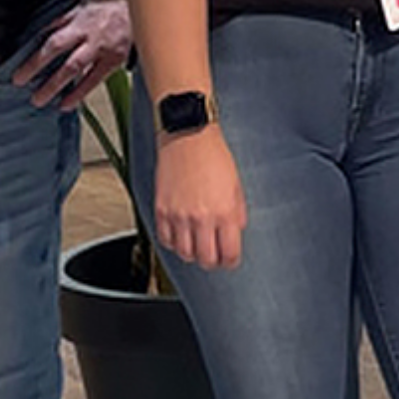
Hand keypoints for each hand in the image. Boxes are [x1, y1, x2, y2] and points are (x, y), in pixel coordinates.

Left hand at [14, 0, 130, 109]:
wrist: (137, 7)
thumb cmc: (106, 7)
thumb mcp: (79, 8)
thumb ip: (59, 22)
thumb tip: (37, 34)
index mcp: (79, 23)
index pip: (53, 44)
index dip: (35, 61)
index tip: (19, 76)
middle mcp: (91, 38)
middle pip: (66, 61)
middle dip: (45, 79)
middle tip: (28, 93)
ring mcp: (104, 50)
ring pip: (79, 71)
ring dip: (58, 87)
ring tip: (41, 101)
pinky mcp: (115, 60)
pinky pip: (95, 80)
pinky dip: (80, 93)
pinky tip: (67, 104)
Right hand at [154, 129, 246, 268]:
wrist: (187, 136)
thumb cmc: (213, 155)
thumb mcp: (236, 184)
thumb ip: (238, 211)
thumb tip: (237, 230)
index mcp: (224, 212)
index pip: (229, 253)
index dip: (231, 262)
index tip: (230, 260)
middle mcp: (201, 217)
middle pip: (206, 260)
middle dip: (213, 262)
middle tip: (215, 257)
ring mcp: (178, 216)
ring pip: (184, 254)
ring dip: (192, 254)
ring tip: (198, 246)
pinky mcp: (161, 210)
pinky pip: (165, 240)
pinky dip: (173, 243)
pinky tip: (180, 235)